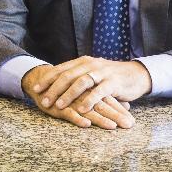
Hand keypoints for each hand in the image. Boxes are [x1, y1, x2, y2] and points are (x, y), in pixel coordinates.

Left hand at [30, 57, 150, 112]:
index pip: (61, 69)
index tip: (35, 89)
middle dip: (53, 89)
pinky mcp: (114, 83)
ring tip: (58, 106)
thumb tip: (55, 83)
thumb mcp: (91, 73)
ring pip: (81, 82)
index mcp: (82, 62)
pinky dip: (89, 101)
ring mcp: (102, 73)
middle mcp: (90, 65)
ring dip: (68, 95)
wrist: (136, 74)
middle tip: (43, 101)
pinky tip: (81, 109)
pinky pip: (99, 92)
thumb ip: (76, 76)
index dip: (47, 79)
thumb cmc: (110, 77)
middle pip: (68, 76)